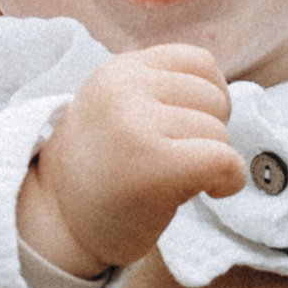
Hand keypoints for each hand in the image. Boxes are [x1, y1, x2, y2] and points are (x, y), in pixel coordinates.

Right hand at [21, 48, 246, 274]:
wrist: (58, 225)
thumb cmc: (102, 173)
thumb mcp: (120, 109)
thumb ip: (161, 91)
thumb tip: (224, 95)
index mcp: (118, 70)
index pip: (200, 62)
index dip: (209, 100)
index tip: (187, 131)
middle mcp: (123, 88)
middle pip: (214, 97)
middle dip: (208, 133)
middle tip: (174, 162)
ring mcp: (134, 123)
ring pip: (219, 132)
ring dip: (211, 162)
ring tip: (172, 178)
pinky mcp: (152, 164)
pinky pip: (222, 159)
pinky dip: (228, 180)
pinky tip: (209, 192)